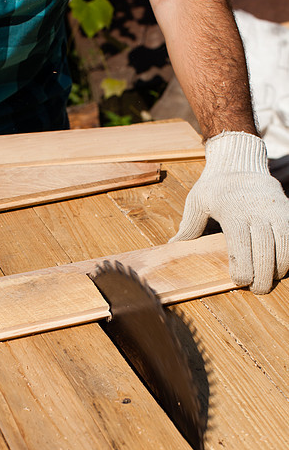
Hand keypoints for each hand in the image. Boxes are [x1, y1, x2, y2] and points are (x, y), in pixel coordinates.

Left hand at [170, 132, 288, 293]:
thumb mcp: (197, 200)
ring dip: (280, 266)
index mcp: (232, 210)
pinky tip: (282, 265)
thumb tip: (172, 246)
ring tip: (271, 280)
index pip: (241, 244)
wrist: (239, 160)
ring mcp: (275, 209)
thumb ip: (189, 225)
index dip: (243, 267)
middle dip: (263, 274)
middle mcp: (257, 210)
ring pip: (284, 244)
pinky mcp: (287, 209)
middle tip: (258, 289)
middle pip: (265, 249)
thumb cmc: (214, 185)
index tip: (240, 280)